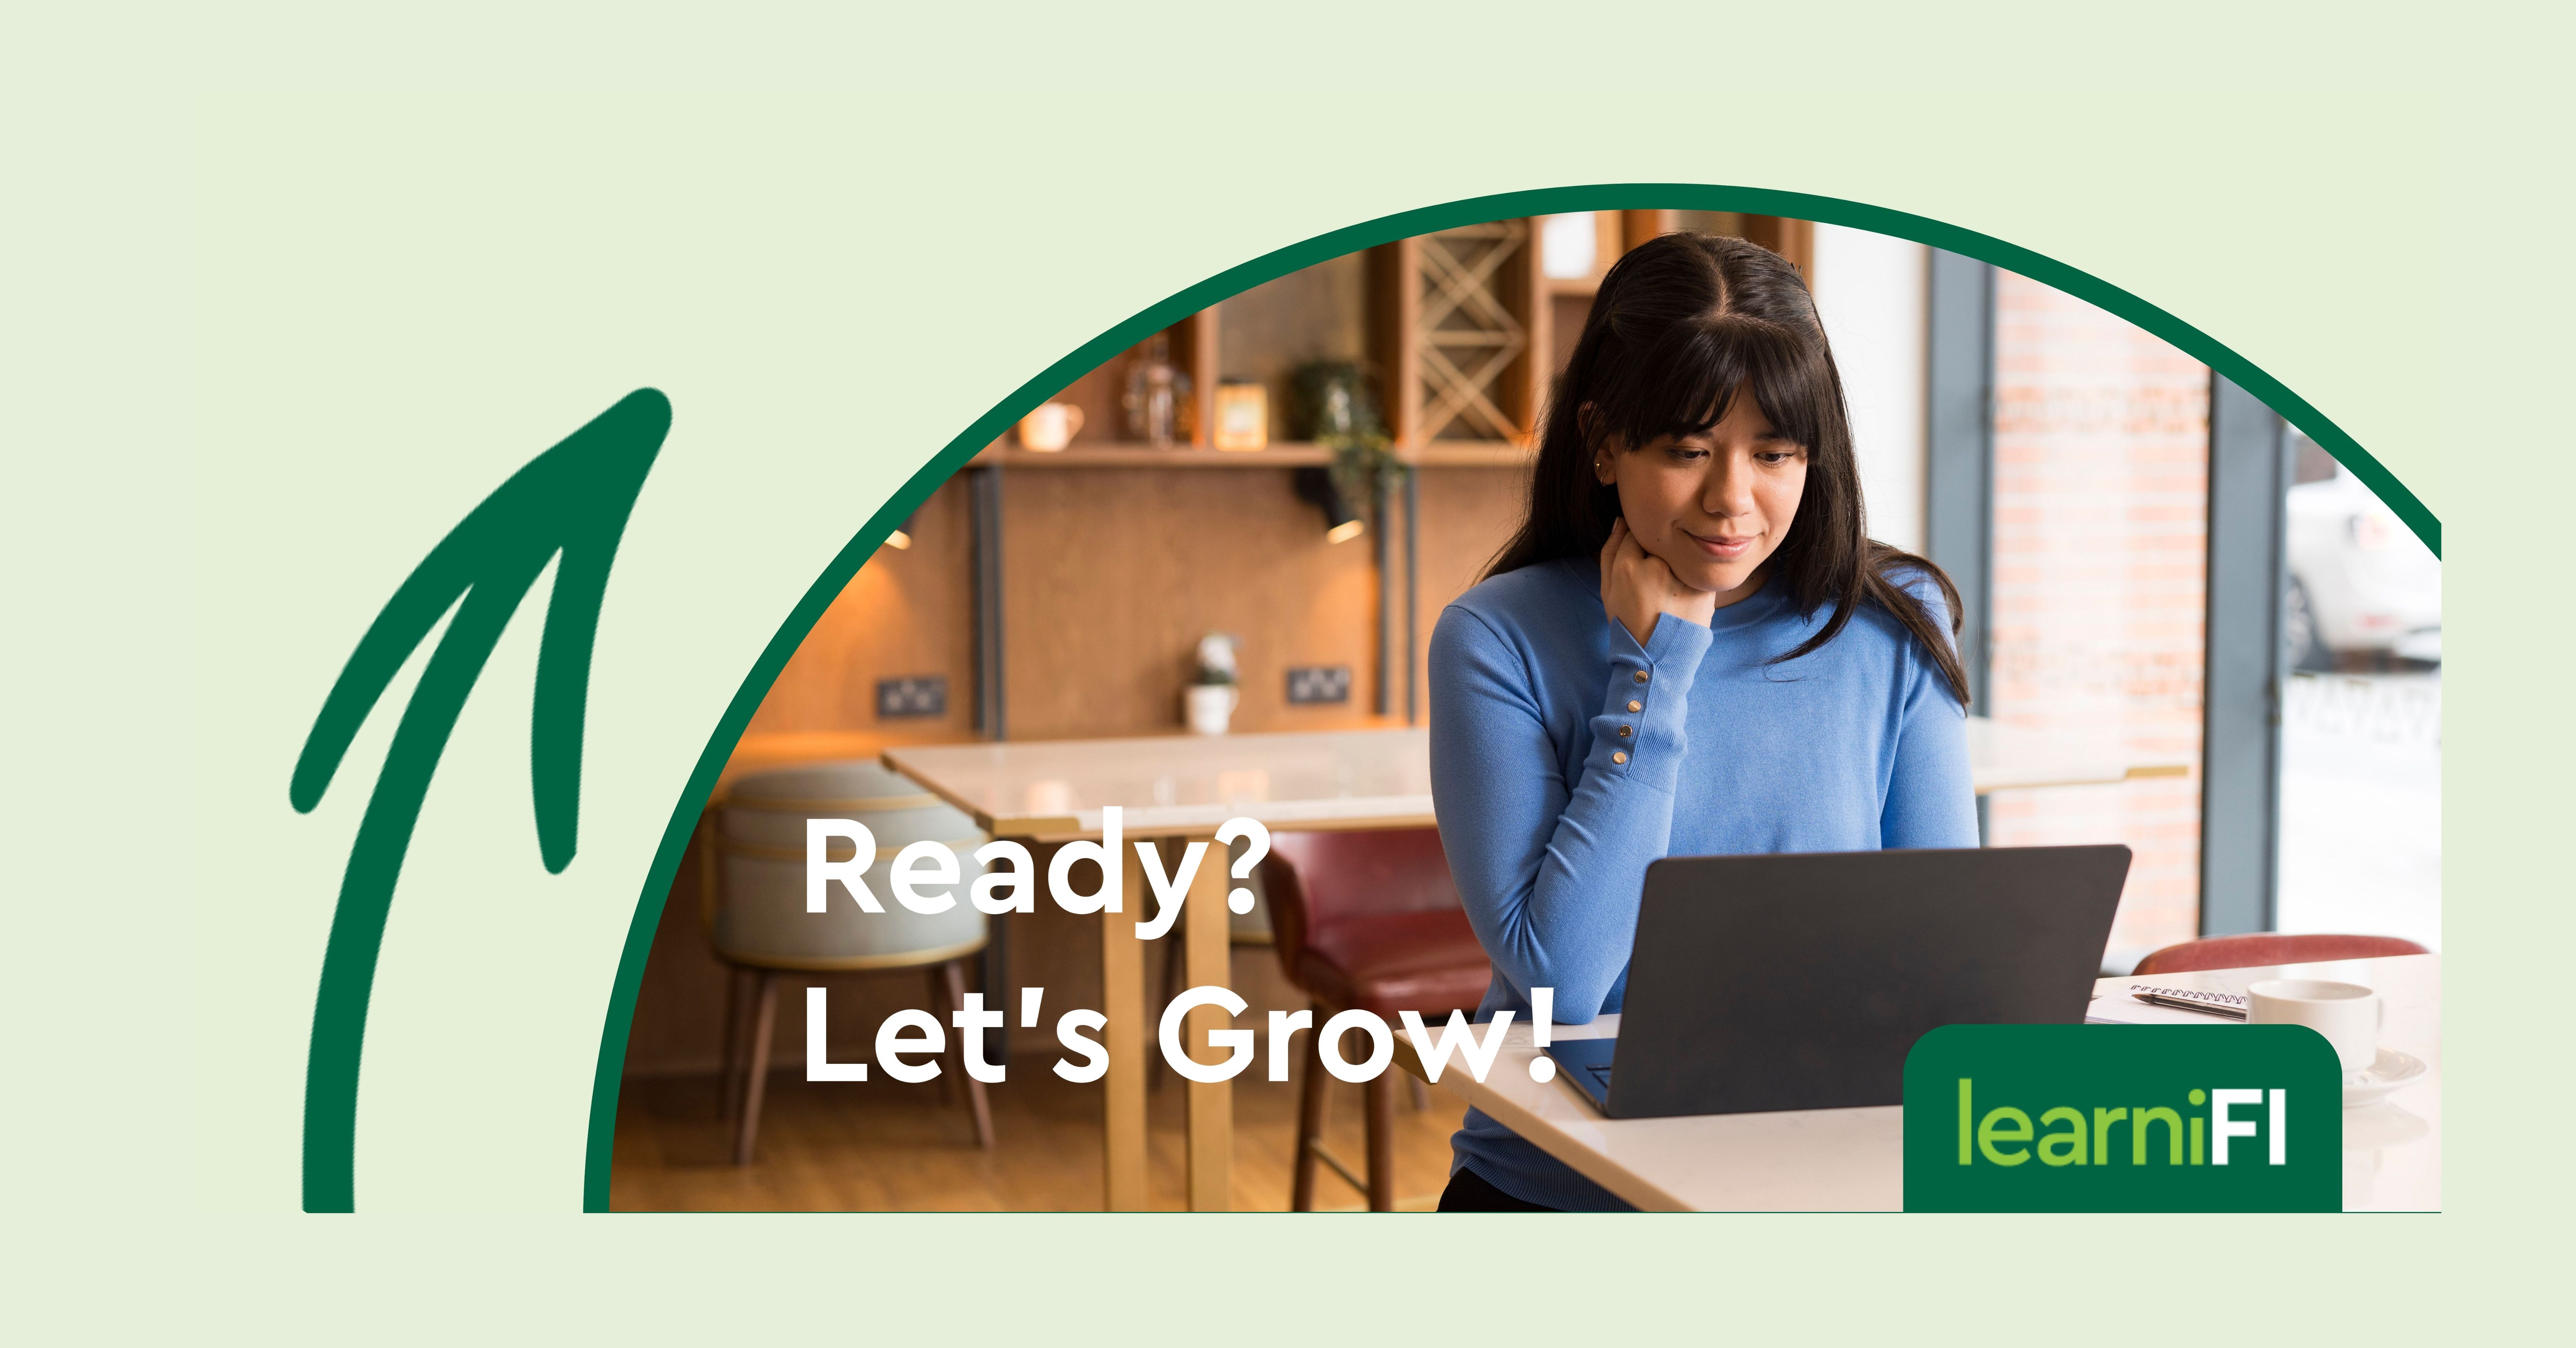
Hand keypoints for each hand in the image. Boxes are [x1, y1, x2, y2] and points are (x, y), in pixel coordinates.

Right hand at [1598, 518, 1715, 645]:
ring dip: (1676, 567)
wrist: (1657, 660)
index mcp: (1629, 566)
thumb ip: (1610, 550)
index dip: (1637, 547)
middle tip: (1653, 585)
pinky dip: (1690, 581)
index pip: (1636, 532)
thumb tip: (1621, 519)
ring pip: (1681, 556)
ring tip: (1667, 597)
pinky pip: (1696, 573)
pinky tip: (1681, 602)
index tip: (1639, 564)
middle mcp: (1658, 567)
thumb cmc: (1628, 623)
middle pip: (1661, 542)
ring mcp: (1684, 578)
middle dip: (1657, 555)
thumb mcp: (1607, 589)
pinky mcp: (1704, 590)